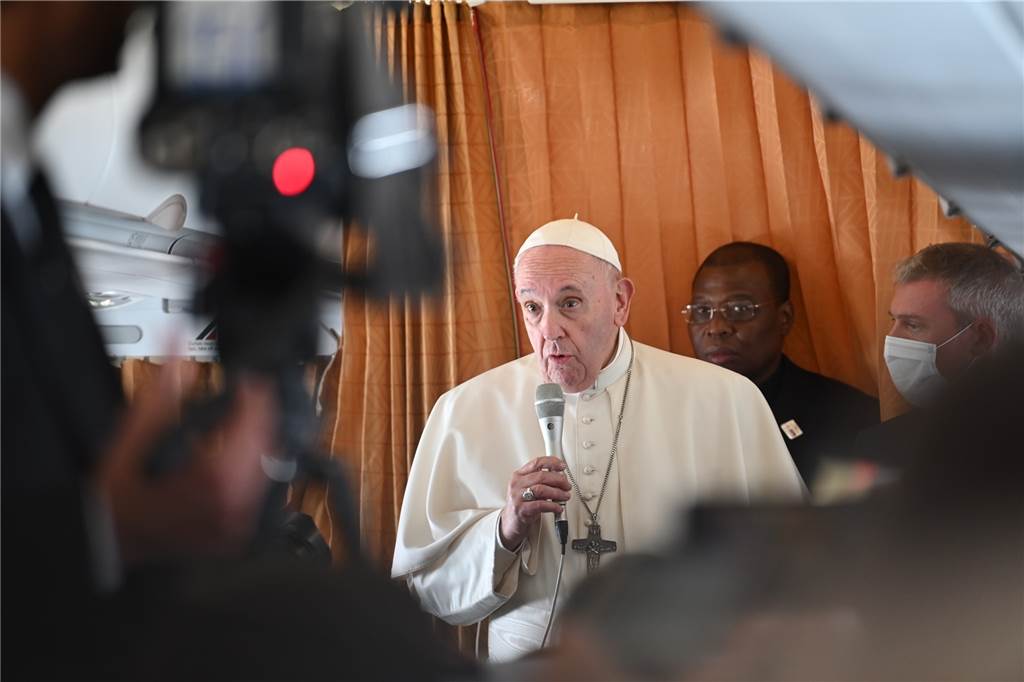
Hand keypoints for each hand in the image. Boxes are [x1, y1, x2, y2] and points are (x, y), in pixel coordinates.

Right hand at [98, 362, 275, 565]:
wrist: (110, 543)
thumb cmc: (116, 497)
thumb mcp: (134, 437)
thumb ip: (161, 390)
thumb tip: (175, 345)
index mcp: (214, 478)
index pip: (255, 425)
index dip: (256, 396)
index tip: (250, 381)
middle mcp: (234, 504)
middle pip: (268, 445)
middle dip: (261, 416)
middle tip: (250, 394)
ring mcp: (238, 523)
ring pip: (269, 469)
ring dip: (261, 440)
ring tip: (246, 419)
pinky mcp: (237, 532)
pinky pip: (260, 492)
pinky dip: (254, 468)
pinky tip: (239, 454)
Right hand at [499, 456, 570, 549]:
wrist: (511, 522)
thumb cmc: (523, 504)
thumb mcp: (528, 488)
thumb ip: (541, 480)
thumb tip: (561, 476)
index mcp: (519, 475)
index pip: (536, 462)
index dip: (552, 462)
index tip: (562, 466)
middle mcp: (517, 484)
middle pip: (541, 476)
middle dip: (558, 479)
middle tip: (567, 485)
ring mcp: (517, 497)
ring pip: (541, 489)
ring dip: (557, 492)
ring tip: (565, 496)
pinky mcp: (521, 510)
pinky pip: (540, 505)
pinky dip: (553, 506)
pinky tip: (558, 507)